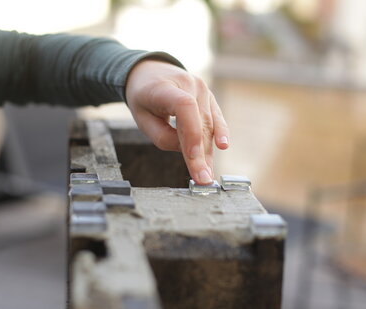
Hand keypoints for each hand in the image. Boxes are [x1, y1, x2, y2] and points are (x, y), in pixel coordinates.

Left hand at [125, 60, 228, 184]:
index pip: (184, 108)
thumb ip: (163, 137)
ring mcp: (202, 88)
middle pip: (199, 123)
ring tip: (208, 174)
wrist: (149, 71)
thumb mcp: (141, 119)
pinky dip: (220, 134)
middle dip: (200, 154)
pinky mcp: (209, 96)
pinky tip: (224, 147)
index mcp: (165, 87)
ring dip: (209, 151)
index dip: (191, 133)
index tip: (192, 159)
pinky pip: (216, 118)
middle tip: (202, 179)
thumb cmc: (144, 98)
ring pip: (208, 125)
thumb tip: (188, 153)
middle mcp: (188, 84)